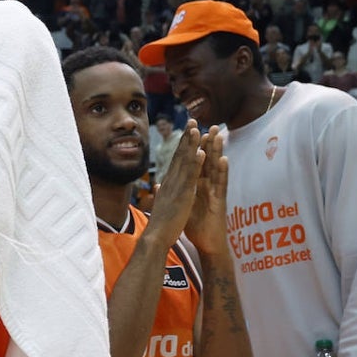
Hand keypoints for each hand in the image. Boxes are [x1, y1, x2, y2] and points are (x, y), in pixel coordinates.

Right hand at [146, 120, 203, 247]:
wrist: (156, 236)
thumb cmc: (160, 222)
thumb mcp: (161, 203)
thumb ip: (161, 191)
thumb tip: (159, 185)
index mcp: (169, 182)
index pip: (176, 159)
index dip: (182, 144)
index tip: (188, 130)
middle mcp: (171, 180)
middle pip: (180, 154)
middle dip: (187, 137)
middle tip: (193, 120)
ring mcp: (177, 186)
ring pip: (185, 161)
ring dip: (191, 144)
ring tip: (197, 128)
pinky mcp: (183, 194)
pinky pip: (191, 176)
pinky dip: (195, 163)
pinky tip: (200, 152)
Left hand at [183, 125, 228, 256]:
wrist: (208, 244)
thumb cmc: (196, 226)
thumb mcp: (183, 206)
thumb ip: (176, 193)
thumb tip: (165, 185)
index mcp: (197, 186)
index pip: (195, 163)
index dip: (194, 148)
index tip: (192, 132)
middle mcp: (207, 186)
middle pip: (208, 161)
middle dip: (209, 144)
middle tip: (212, 125)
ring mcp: (215, 192)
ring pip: (216, 168)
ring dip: (218, 152)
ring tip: (218, 135)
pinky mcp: (220, 201)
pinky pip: (221, 184)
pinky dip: (222, 171)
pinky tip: (224, 159)